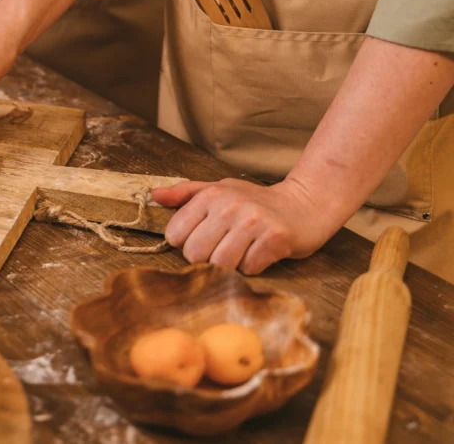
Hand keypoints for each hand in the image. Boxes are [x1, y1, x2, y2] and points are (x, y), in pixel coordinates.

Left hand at [152, 178, 340, 274]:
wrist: (305, 204)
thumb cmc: (255, 200)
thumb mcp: (219, 189)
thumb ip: (185, 194)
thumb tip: (154, 196)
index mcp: (210, 195)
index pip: (176, 235)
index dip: (187, 242)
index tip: (205, 238)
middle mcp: (229, 206)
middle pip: (194, 253)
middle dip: (206, 257)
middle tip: (224, 247)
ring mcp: (253, 222)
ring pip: (220, 264)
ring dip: (230, 264)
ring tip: (242, 250)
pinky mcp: (275, 238)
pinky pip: (249, 268)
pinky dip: (253, 266)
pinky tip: (260, 253)